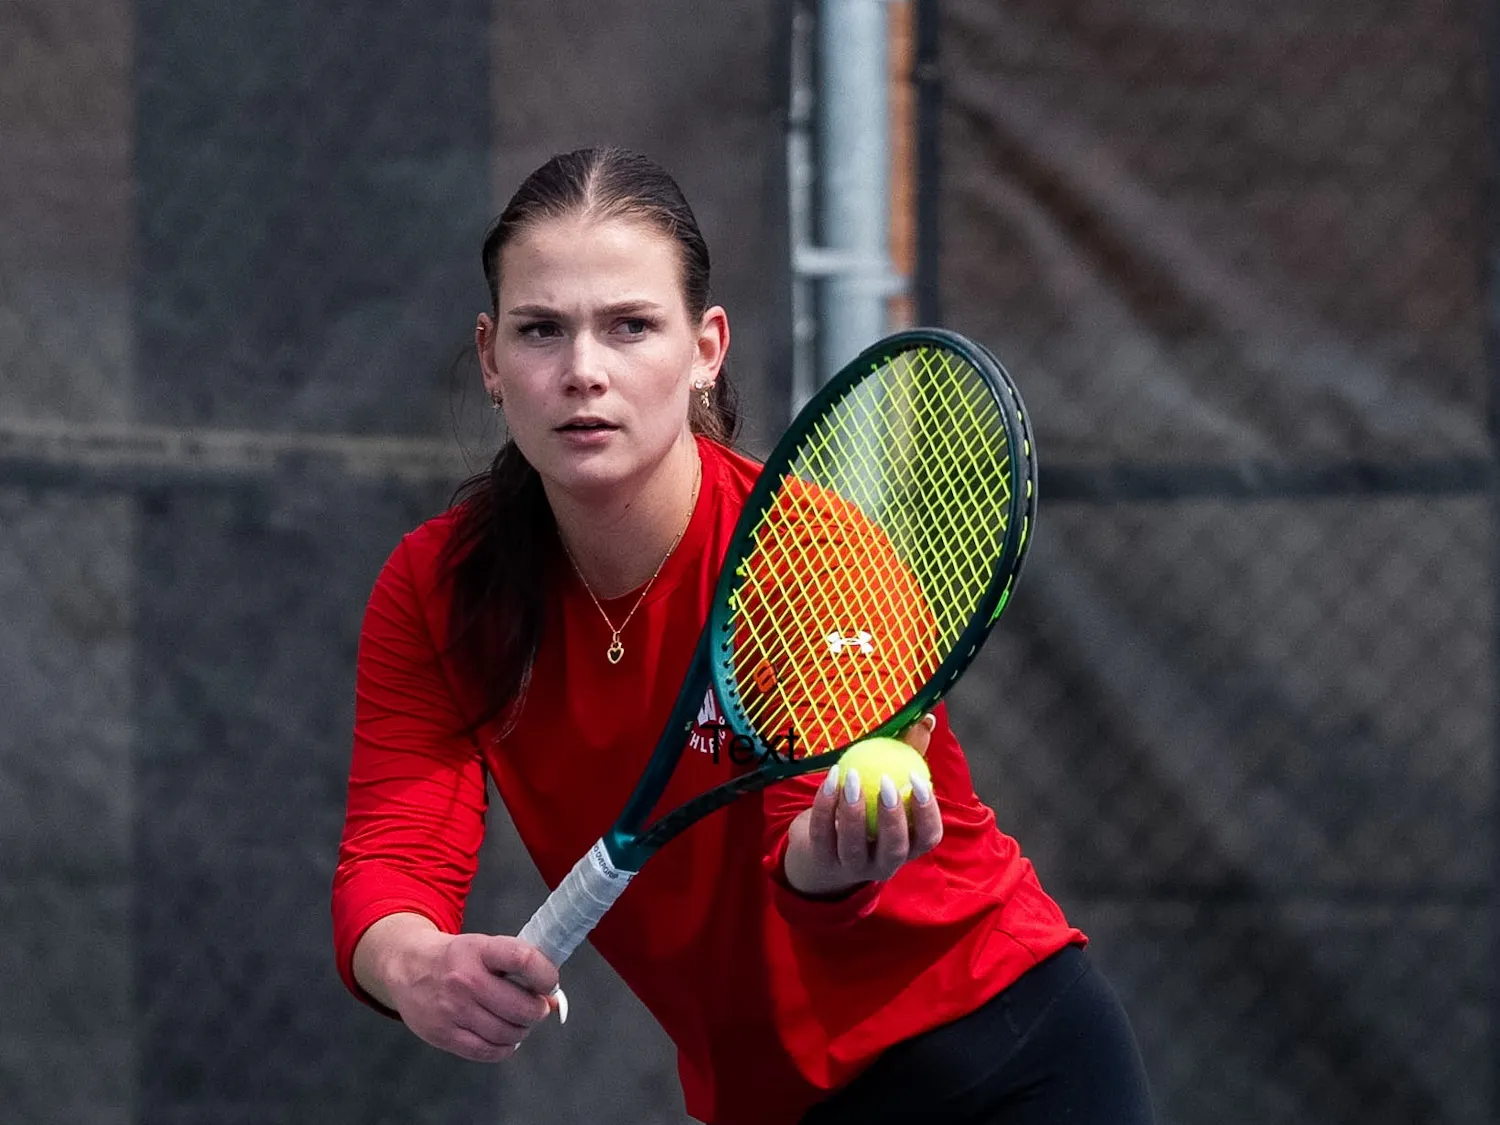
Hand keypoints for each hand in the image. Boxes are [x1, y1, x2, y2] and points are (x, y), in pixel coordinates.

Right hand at [361, 918, 560, 1061]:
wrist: (407, 967)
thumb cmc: (457, 959)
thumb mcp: (485, 949)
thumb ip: (520, 968)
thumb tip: (554, 1000)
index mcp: (478, 950)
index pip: (523, 959)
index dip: (546, 975)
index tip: (549, 982)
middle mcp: (464, 980)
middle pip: (520, 1007)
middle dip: (537, 1010)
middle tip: (535, 1007)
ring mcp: (452, 1010)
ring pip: (507, 1033)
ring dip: (522, 1030)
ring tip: (517, 1021)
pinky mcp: (442, 1034)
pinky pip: (487, 1051)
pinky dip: (504, 1048)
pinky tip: (504, 1038)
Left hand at [781, 714, 942, 897]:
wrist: (824, 844)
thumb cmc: (868, 806)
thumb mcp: (888, 784)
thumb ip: (908, 753)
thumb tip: (927, 719)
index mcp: (908, 847)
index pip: (928, 838)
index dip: (927, 813)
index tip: (917, 780)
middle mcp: (884, 864)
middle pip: (894, 847)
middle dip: (892, 817)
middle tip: (886, 782)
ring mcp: (852, 867)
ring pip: (854, 845)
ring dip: (853, 810)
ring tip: (851, 775)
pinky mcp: (823, 859)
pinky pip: (823, 832)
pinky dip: (825, 805)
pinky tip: (831, 777)